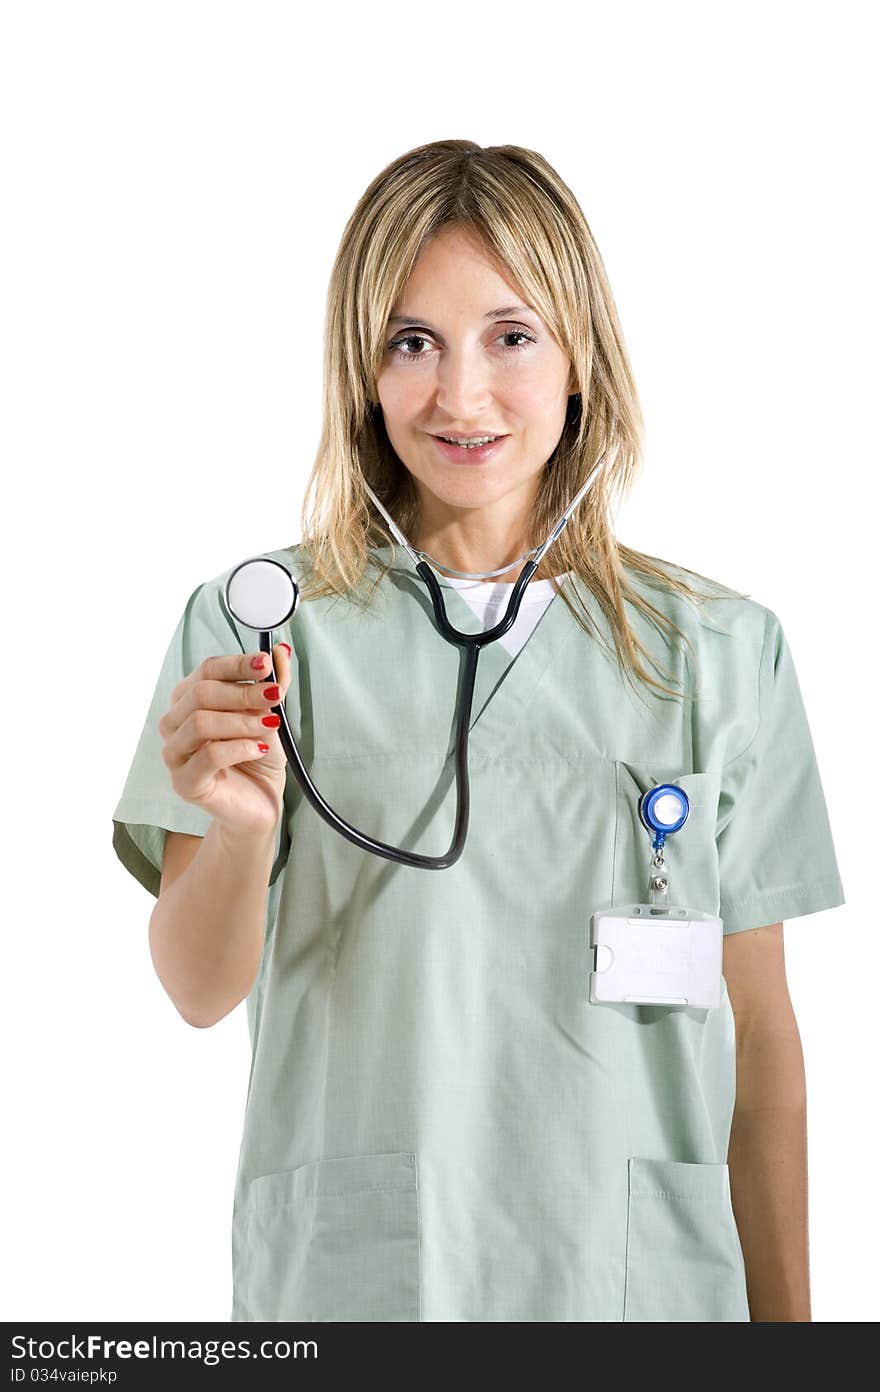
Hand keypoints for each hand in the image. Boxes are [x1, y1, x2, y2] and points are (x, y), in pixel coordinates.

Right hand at [158, 643, 292, 835]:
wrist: (260, 802)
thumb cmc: (257, 756)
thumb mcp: (270, 714)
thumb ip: (274, 684)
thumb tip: (281, 651)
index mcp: (189, 700)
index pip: (206, 670)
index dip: (237, 664)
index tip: (266, 663)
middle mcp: (175, 723)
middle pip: (201, 693)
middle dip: (243, 692)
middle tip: (274, 695)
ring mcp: (175, 754)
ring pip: (200, 723)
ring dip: (241, 720)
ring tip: (270, 725)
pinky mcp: (185, 783)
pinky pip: (208, 756)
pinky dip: (239, 748)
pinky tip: (258, 748)